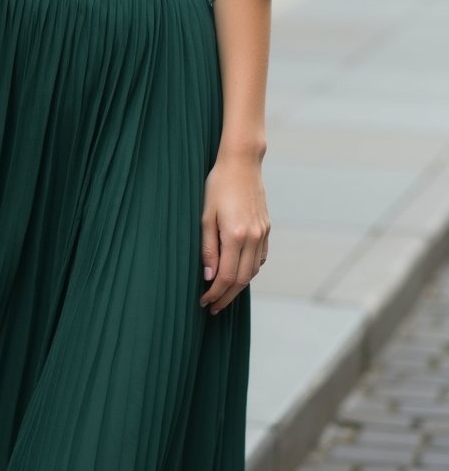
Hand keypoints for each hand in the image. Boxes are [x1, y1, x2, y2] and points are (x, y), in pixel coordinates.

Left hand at [199, 151, 269, 314]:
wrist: (242, 163)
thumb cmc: (218, 185)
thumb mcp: (205, 216)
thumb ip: (208, 248)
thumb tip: (209, 276)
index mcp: (236, 236)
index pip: (227, 277)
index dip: (215, 293)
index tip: (204, 301)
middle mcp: (253, 238)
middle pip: (242, 280)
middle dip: (227, 297)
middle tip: (213, 307)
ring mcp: (263, 234)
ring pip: (253, 271)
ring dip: (239, 286)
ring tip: (223, 294)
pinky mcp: (267, 229)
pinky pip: (260, 258)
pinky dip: (250, 270)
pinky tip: (239, 273)